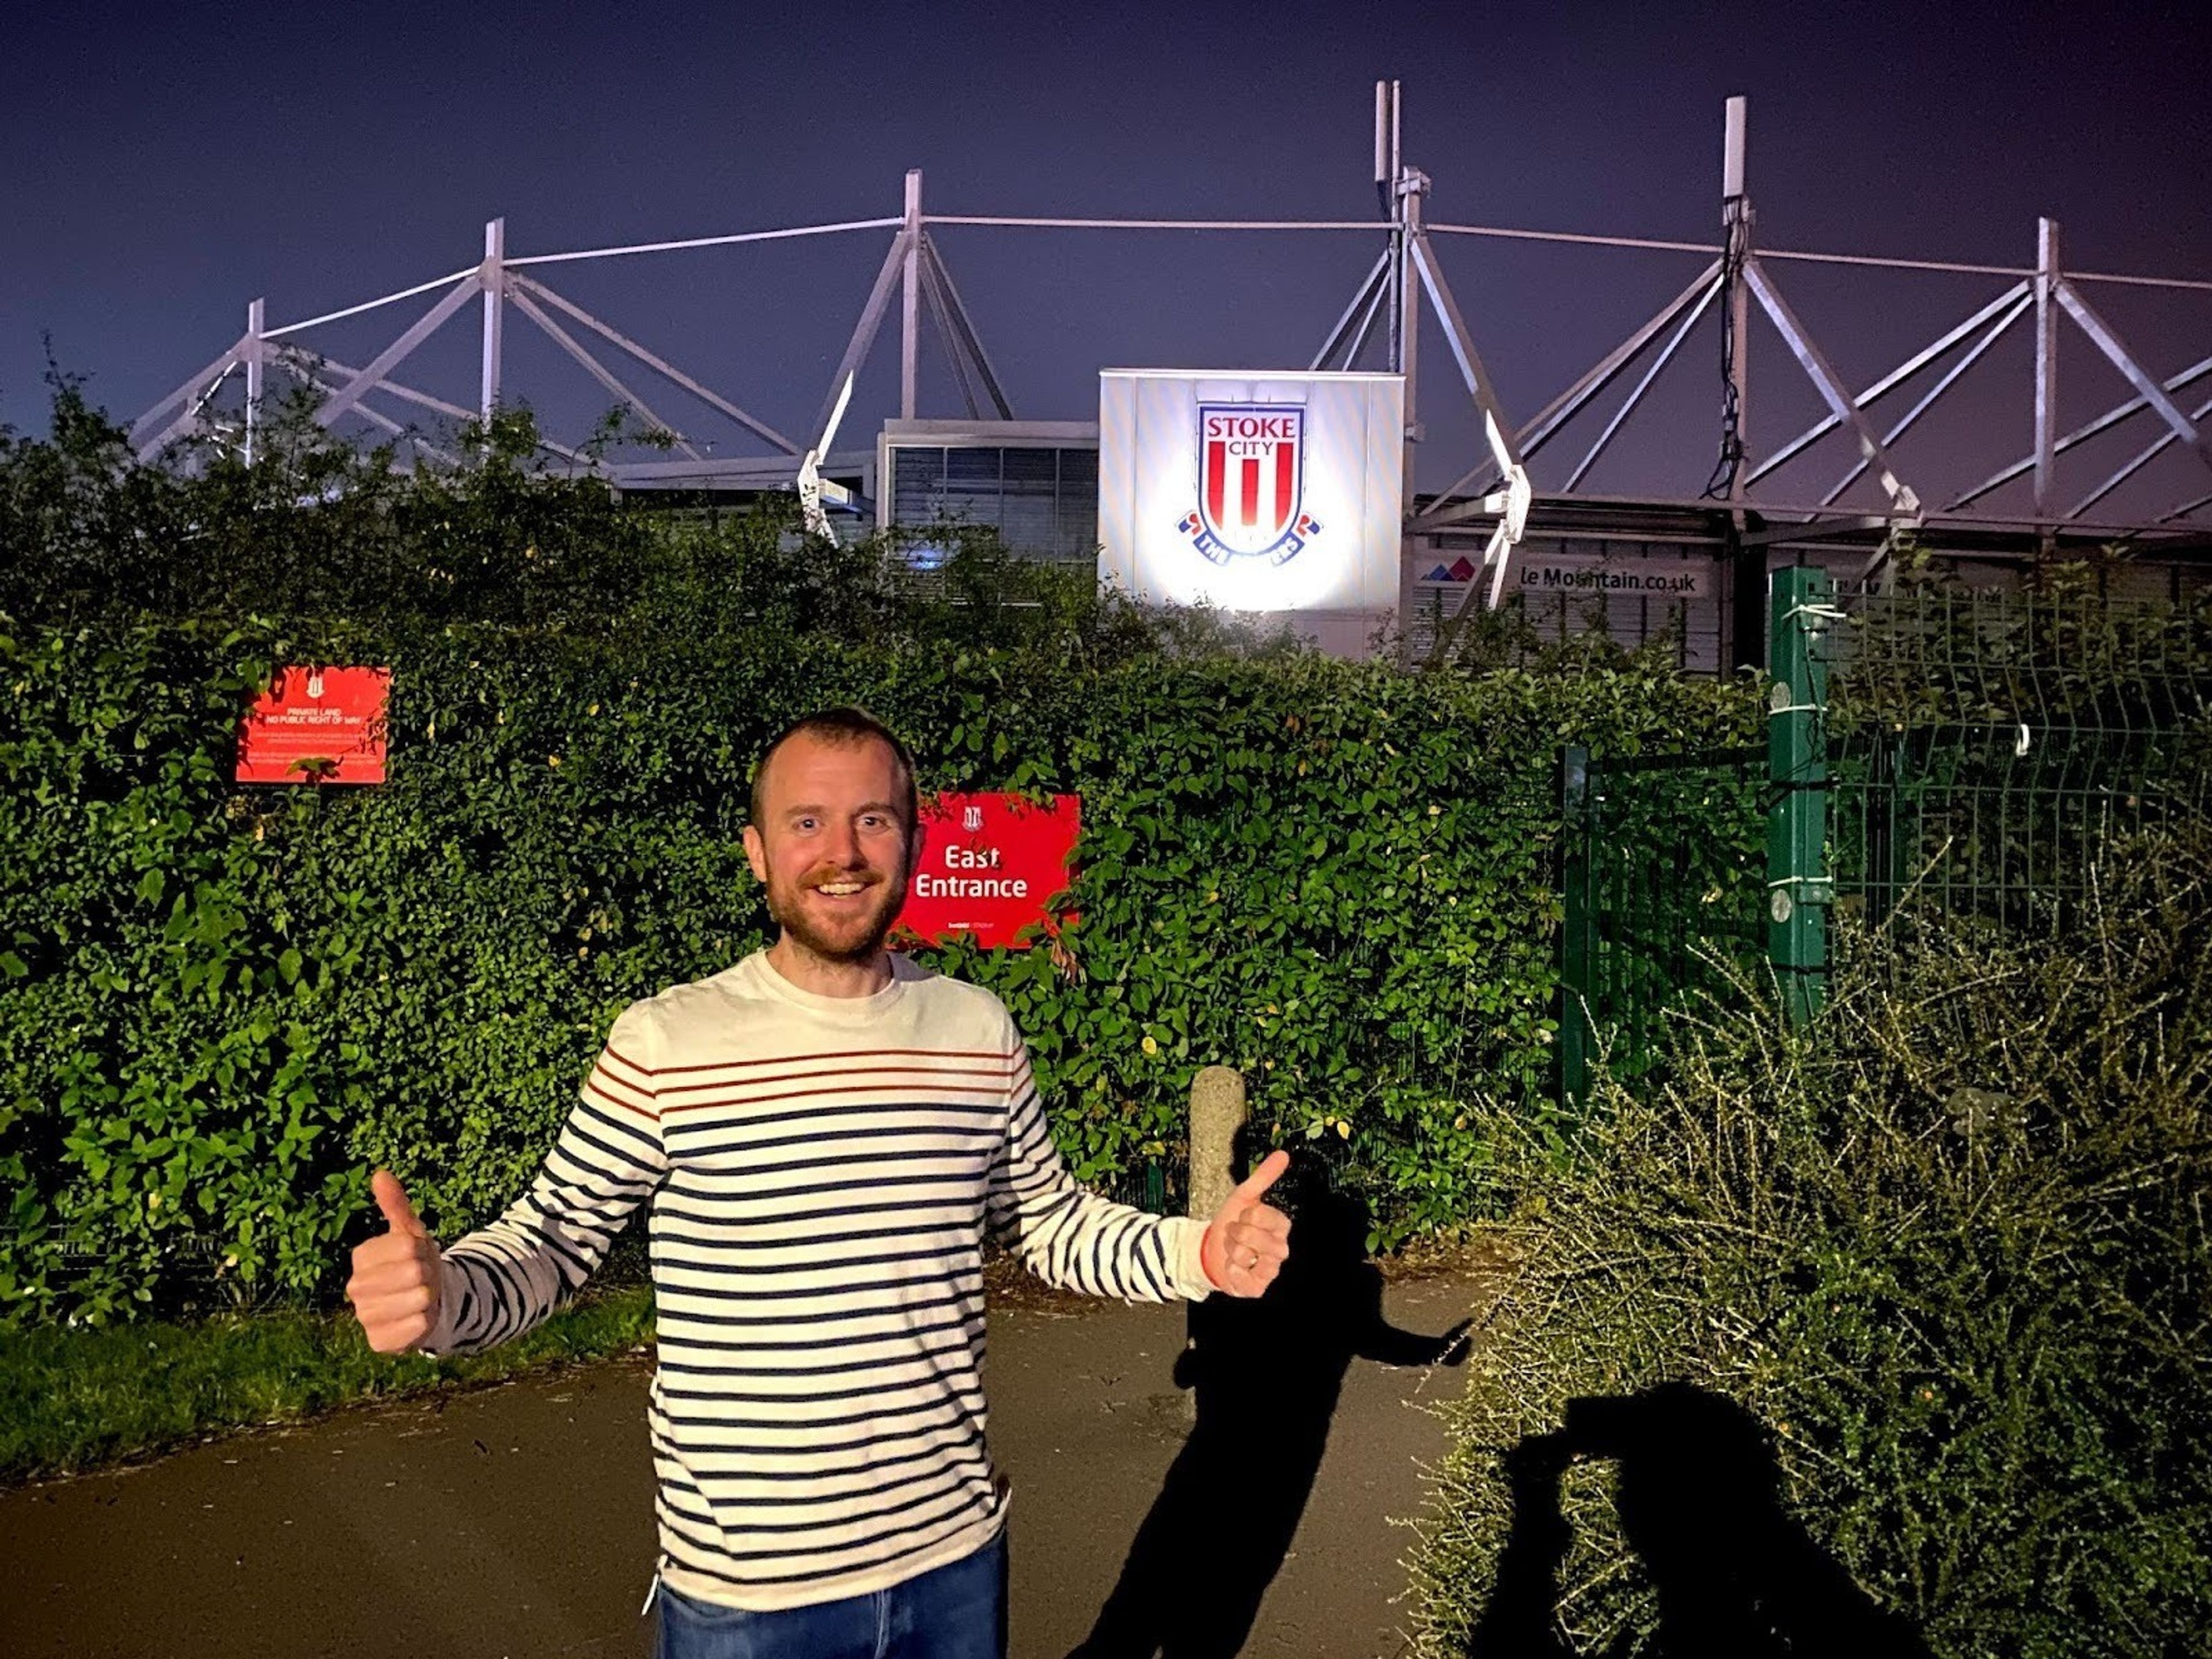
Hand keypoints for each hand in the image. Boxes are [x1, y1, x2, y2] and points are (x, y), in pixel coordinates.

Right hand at [345, 1169, 442, 1352]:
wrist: (426, 1302)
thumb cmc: (416, 1262)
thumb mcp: (410, 1232)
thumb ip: (396, 1205)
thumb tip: (380, 1174)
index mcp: (362, 1257)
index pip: (406, 1245)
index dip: (422, 1249)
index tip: (419, 1254)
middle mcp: (356, 1288)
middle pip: (413, 1273)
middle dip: (428, 1274)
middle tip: (423, 1278)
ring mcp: (365, 1316)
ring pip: (416, 1300)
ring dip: (429, 1298)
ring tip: (422, 1297)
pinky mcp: (378, 1342)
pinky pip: (414, 1327)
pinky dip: (425, 1322)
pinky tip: (420, 1318)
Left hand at [1200, 1148, 1291, 1296]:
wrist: (1211, 1250)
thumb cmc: (1232, 1222)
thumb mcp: (1244, 1196)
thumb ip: (1264, 1176)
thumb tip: (1283, 1155)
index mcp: (1280, 1227)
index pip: (1265, 1215)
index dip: (1247, 1214)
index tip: (1243, 1215)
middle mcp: (1280, 1250)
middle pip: (1252, 1236)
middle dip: (1235, 1232)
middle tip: (1234, 1233)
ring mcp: (1270, 1271)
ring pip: (1244, 1256)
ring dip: (1230, 1250)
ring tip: (1232, 1249)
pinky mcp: (1258, 1287)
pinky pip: (1240, 1276)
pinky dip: (1230, 1270)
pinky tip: (1231, 1266)